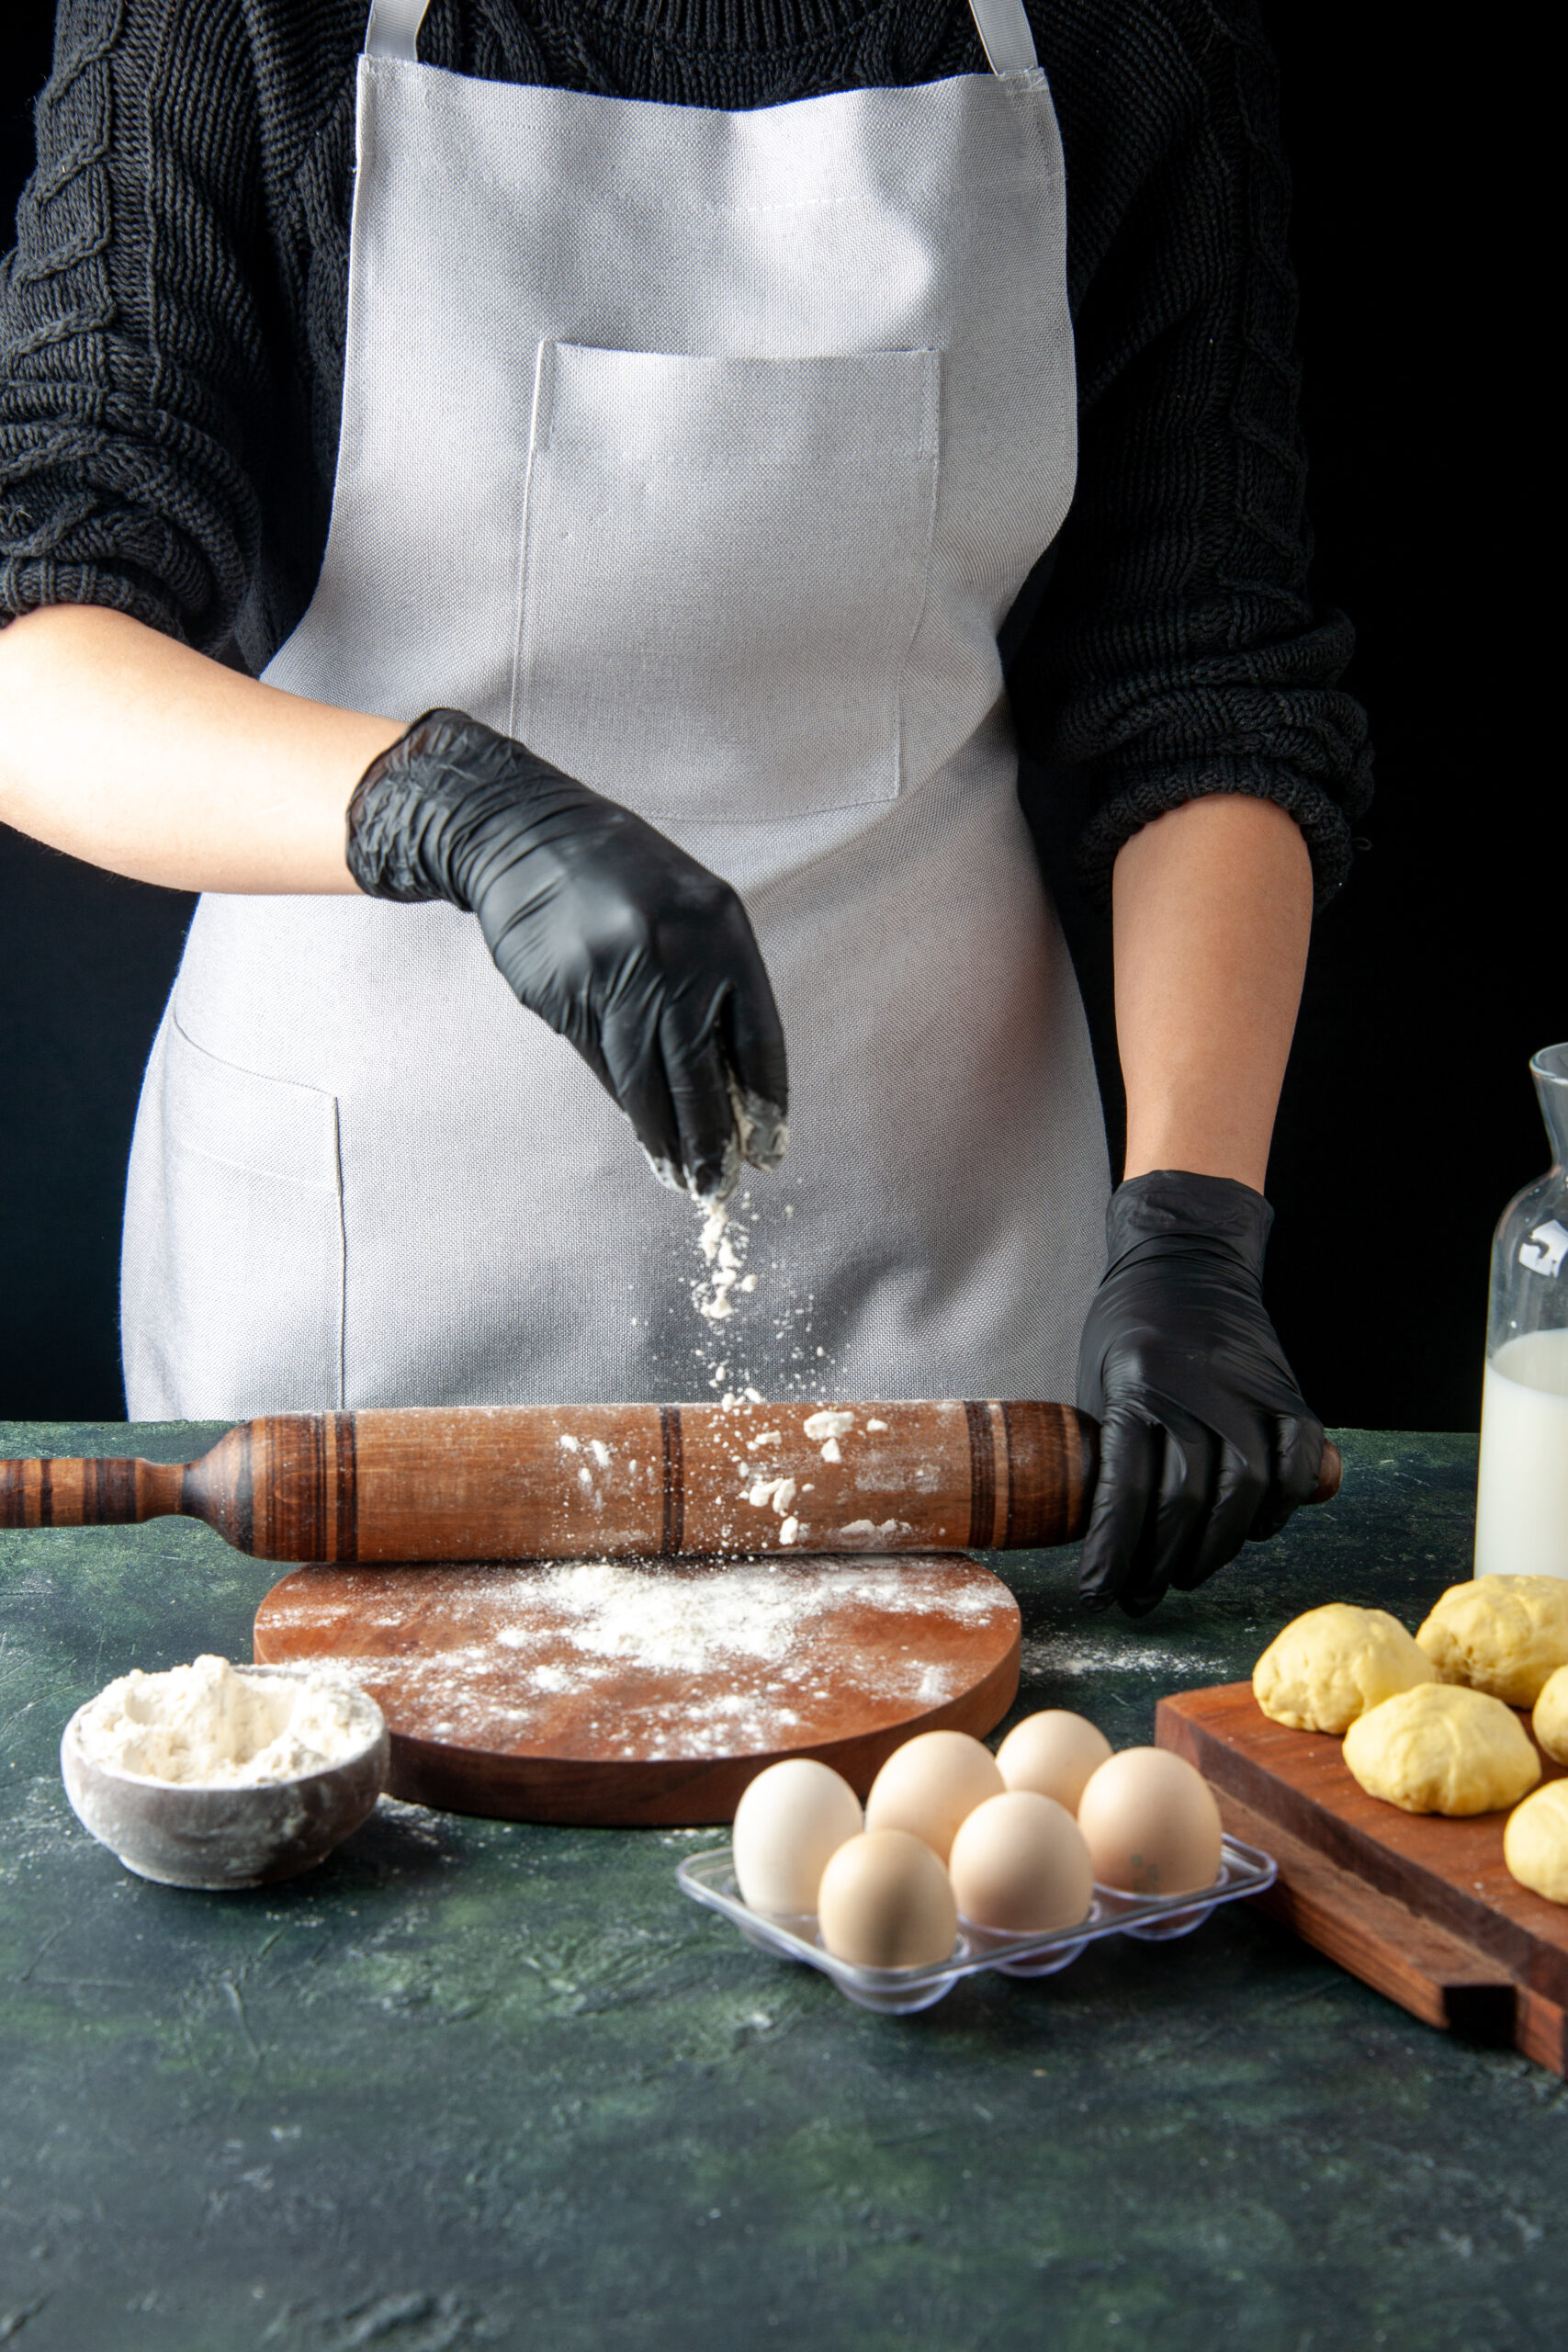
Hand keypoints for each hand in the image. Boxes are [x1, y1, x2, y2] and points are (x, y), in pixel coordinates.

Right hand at [346, 709, 787, 1199]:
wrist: (526, 836)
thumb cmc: (624, 879)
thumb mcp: (691, 914)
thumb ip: (716, 988)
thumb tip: (733, 1089)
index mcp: (722, 932)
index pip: (757, 1039)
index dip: (763, 1104)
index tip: (767, 1150)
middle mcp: (673, 956)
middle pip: (699, 1075)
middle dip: (710, 1142)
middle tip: (718, 1188)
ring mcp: (614, 976)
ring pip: (645, 1082)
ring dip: (664, 1139)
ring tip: (678, 1178)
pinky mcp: (565, 995)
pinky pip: (602, 1065)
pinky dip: (625, 1103)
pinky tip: (641, 1130)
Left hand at [1075, 1171, 1322, 1615]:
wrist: (1188, 1257)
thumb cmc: (1128, 1327)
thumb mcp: (1097, 1380)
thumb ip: (1108, 1450)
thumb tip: (1113, 1537)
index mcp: (1134, 1387)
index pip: (1126, 1491)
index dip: (1112, 1552)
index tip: (1098, 1591)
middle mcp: (1194, 1390)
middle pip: (1183, 1503)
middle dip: (1157, 1565)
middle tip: (1139, 1596)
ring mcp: (1248, 1392)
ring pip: (1242, 1494)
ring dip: (1215, 1549)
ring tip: (1188, 1572)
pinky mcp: (1288, 1394)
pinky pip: (1297, 1467)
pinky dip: (1280, 1508)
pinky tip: (1253, 1528)